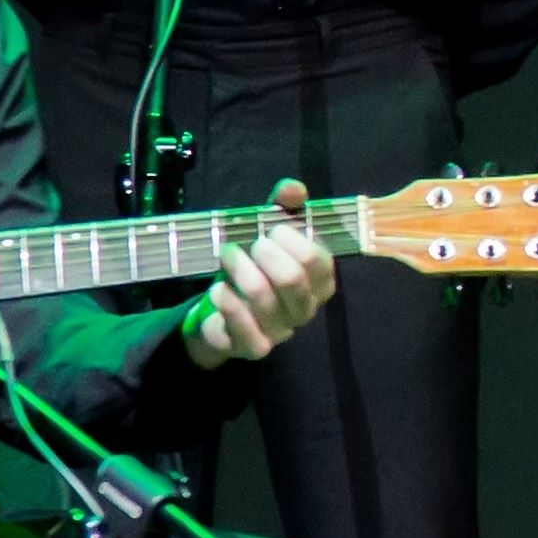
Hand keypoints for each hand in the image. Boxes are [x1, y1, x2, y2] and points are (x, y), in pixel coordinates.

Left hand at [186, 182, 337, 367]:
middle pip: (293, 279)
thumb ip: (283, 208)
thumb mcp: (267, 232)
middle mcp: (305, 308)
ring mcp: (282, 331)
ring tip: (227, 254)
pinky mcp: (255, 347)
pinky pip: (243, 326)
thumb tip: (294, 189)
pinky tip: (218, 288)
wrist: (220, 309)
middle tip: (250, 243)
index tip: (272, 229)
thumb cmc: (253, 267)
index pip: (318, 261)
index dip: (293, 240)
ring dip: (240, 270)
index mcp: (318, 281)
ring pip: (264, 299)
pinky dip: (228, 302)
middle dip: (266, 254)